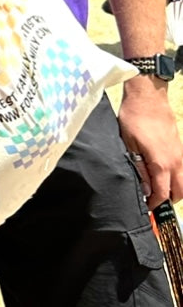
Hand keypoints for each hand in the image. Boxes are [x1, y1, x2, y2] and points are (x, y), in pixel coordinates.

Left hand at [119, 79, 182, 205]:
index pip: (162, 194)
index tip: (145, 208)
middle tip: (152, 201)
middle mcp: (176, 162)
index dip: (154, 204)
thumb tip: (145, 189)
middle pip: (179, 192)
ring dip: (174, 190)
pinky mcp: (181, 148)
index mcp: (161, 163)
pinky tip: (162, 176)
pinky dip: (177, 178)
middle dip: (167, 201)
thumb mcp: (128, 145)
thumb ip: (138, 168)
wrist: (148, 98)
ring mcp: (181, 155)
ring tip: (156, 190)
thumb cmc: (135, 119)